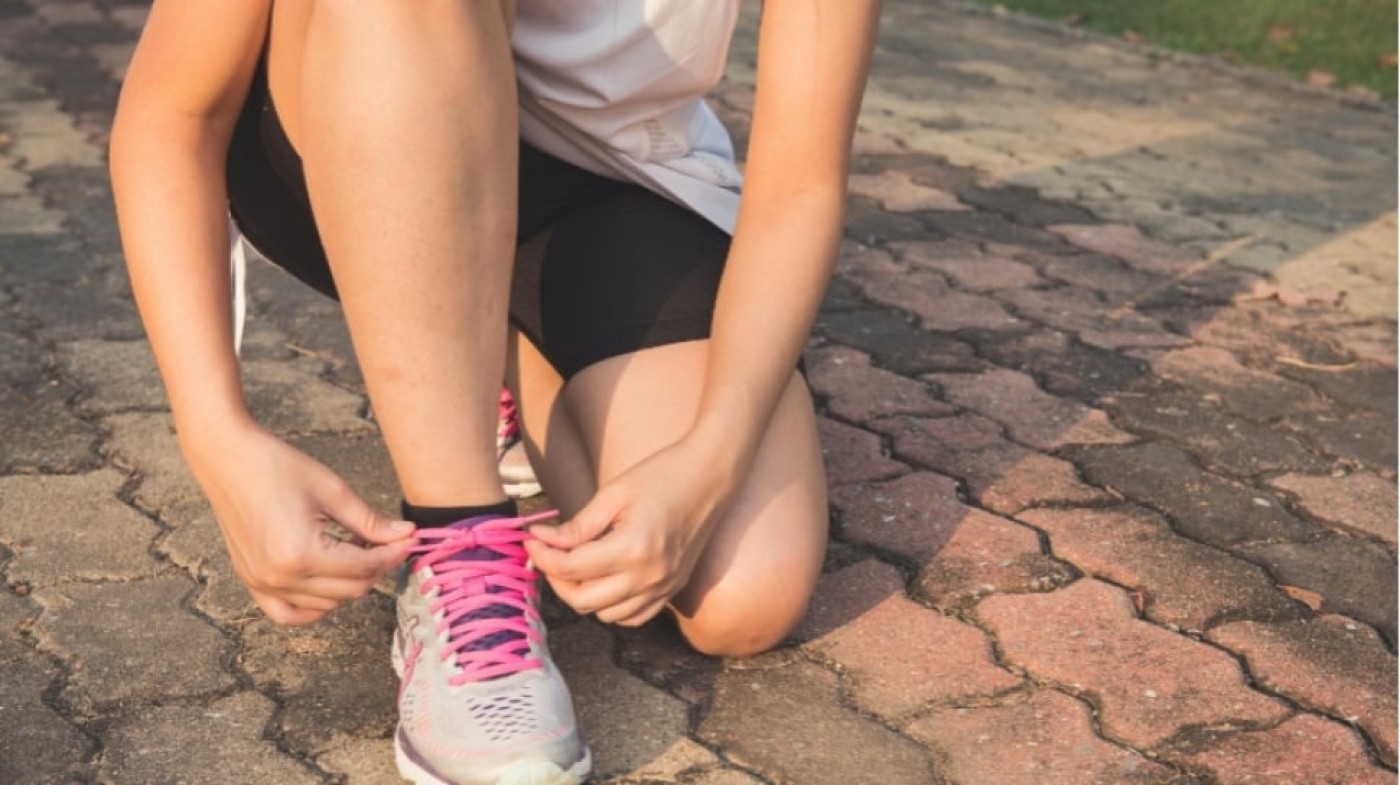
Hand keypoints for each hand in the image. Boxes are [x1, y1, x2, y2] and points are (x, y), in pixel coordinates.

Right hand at [183, 416, 415, 624]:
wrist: (227, 458)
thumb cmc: (277, 466)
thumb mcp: (333, 491)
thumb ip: (370, 522)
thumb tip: (406, 535)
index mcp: (301, 553)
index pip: (364, 567)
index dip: (393, 554)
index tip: (410, 540)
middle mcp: (280, 577)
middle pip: (350, 590)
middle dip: (376, 568)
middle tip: (387, 541)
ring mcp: (262, 584)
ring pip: (326, 605)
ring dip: (349, 584)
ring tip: (353, 550)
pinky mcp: (251, 581)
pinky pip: (288, 614)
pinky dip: (314, 606)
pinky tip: (328, 583)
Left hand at [524, 436, 738, 626]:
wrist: (711, 475)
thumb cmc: (661, 475)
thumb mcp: (613, 495)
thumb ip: (577, 526)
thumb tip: (541, 540)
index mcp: (633, 549)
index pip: (571, 568)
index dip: (543, 556)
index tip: (532, 539)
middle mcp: (649, 577)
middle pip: (583, 601)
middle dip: (557, 579)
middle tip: (549, 553)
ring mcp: (664, 588)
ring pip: (606, 615)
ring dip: (583, 595)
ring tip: (576, 565)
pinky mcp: (672, 590)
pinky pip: (633, 617)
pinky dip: (612, 607)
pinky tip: (604, 581)